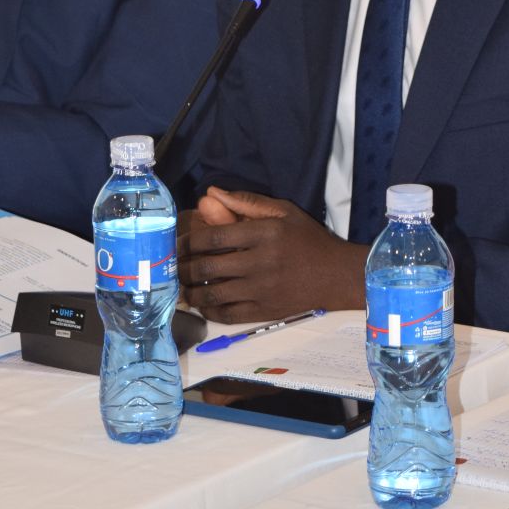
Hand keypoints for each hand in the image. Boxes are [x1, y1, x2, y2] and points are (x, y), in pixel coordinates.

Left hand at [177, 187, 366, 323]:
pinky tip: (202, 303)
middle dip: (183, 267)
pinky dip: (208, 310)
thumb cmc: (307, 239)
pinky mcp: (264, 312)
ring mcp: (262, 290)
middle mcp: (261, 262)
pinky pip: (227, 314)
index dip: (188, 241)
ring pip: (212, 293)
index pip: (213, 237)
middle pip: (207, 266)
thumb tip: (211, 194)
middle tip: (172, 267)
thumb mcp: (283, 212)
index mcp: (264, 233)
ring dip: (190, 291)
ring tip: (181, 287)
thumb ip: (246, 202)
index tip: (177, 244)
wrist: (336, 276)